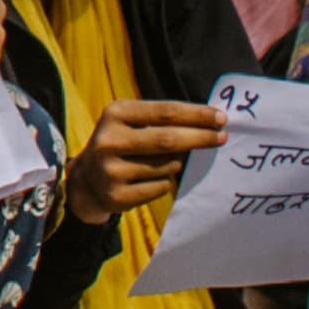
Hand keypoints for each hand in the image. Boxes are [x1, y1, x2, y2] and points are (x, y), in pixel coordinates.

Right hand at [63, 97, 226, 229]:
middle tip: (222, 138)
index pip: (165, 112)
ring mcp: (111, 170)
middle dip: (200, 138)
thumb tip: (209, 123)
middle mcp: (109, 140)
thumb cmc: (122, 142)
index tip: (221, 118)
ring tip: (167, 160)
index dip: (196, 115)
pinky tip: (151, 178)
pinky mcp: (117, 196)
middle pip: (167, 139)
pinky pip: (160, 187)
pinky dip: (165, 182)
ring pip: (166, 166)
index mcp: (115, 113)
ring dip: (177, 163)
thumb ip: (162, 120)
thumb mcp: (131, 121)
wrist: (86, 180)